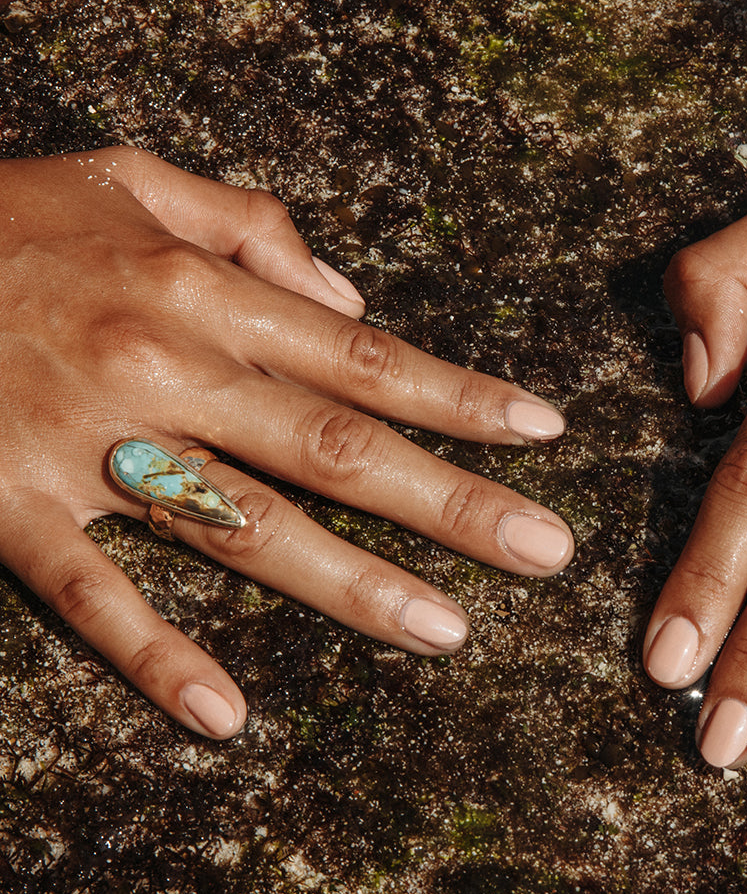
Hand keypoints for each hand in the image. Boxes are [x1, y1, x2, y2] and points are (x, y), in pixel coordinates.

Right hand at [0, 148, 573, 737]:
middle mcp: (164, 371)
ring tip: (448, 633)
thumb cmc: (6, 220)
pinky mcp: (10, 509)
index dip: (461, 396)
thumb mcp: (130, 179)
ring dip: (351, 585)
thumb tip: (351, 296)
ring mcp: (89, 448)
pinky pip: (92, 594)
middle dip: (450, 503)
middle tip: (546, 550)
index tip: (542, 431)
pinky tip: (223, 714)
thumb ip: (251, 224)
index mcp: (200, 292)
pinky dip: (154, 654)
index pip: (364, 357)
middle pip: (336, 447)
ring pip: (243, 528)